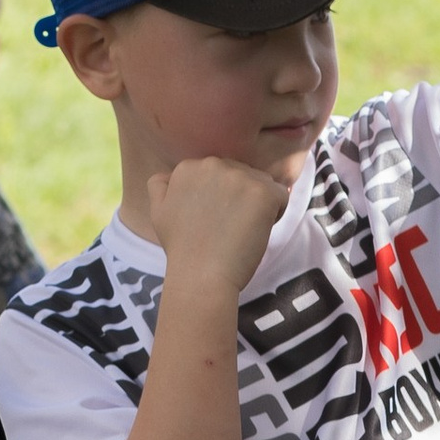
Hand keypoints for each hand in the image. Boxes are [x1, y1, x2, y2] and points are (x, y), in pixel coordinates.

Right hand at [149, 150, 292, 298]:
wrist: (200, 276)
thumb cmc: (181, 250)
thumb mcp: (158, 211)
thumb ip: (161, 186)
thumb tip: (169, 175)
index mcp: (188, 167)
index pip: (219, 172)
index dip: (222, 197)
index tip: (214, 220)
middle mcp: (213, 164)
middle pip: (242, 174)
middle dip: (241, 197)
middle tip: (228, 228)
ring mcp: (239, 177)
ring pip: (262, 183)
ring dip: (258, 204)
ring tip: (242, 230)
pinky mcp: (262, 192)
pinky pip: (280, 194)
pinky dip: (275, 213)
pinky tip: (257, 230)